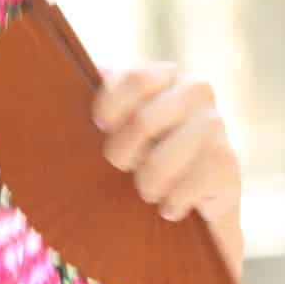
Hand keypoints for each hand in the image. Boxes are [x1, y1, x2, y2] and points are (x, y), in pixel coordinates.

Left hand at [92, 63, 243, 281]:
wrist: (175, 207)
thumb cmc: (125, 162)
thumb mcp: (103, 132)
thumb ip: (87, 107)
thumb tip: (55, 82)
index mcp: (159, 76)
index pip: (134, 77)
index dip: (109, 107)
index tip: (99, 128)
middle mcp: (193, 92)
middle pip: (145, 120)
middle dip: (122, 155)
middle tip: (120, 168)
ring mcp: (215, 125)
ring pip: (166, 158)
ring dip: (147, 183)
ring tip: (145, 192)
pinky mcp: (229, 163)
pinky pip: (193, 183)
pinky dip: (173, 202)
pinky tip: (169, 207)